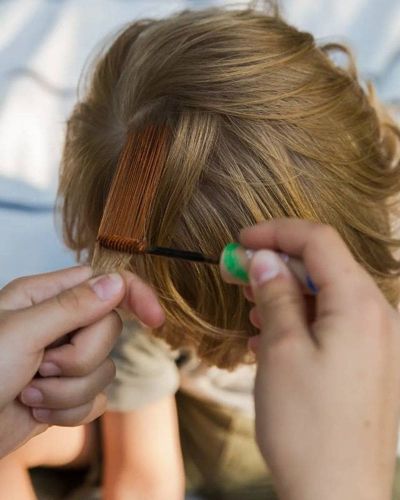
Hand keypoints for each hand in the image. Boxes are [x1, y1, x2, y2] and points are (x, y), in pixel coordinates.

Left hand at [0, 266, 163, 456]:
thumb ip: (72, 306)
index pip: (104, 283)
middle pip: (108, 331)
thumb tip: (117, 283)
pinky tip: (36, 412)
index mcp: (46, 298)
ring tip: (29, 394)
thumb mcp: (20, 333)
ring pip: (104, 370)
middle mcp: (59, 325)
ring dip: (67, 391)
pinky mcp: (66, 394)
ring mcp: (64, 361)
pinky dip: (68, 412)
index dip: (134, 295)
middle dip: (80, 357)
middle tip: (42, 366)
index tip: (154, 319)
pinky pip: (95, 400)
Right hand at [224, 219, 399, 499]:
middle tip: (240, 275)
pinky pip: (334, 327)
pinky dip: (301, 322)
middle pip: (324, 267)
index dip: (276, 232)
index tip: (241, 241)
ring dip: (287, 296)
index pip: (318, 240)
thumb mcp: (281, 348)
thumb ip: (276, 293)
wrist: (336, 498)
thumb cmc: (306, 426)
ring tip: (252, 309)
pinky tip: (270, 340)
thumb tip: (265, 258)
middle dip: (278, 266)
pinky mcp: (370, 366)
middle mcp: (379, 317)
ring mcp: (378, 344)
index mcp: (360, 304)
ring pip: (327, 298)